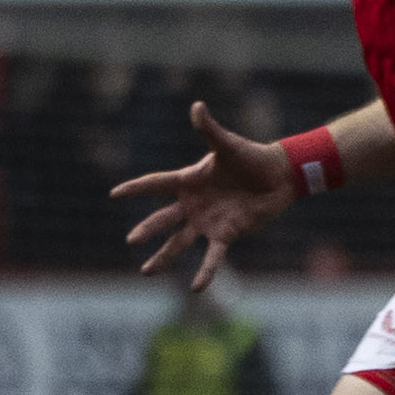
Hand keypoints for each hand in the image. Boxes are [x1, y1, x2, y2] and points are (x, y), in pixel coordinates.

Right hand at [112, 100, 298, 295]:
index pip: (157, 184)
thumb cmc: (252, 156)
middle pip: (164, 218)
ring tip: (146, 272)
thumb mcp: (228, 145)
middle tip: (131, 240)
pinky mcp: (227, 232)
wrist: (279, 175)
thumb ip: (209, 129)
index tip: (114, 193)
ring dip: (164, 257)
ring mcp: (208, 220)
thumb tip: (197, 106)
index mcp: (190, 181)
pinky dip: (205, 271)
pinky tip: (196, 288)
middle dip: (148, 230)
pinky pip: (213, 255)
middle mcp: (194, 203)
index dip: (136, 188)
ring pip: (180, 242)